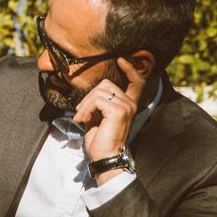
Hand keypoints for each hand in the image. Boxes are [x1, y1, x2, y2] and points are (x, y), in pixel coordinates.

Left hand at [73, 57, 144, 181]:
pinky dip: (85, 109)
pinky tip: (81, 120)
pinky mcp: (118, 111)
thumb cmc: (99, 139)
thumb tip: (91, 93)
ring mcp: (126, 107)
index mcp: (128, 104)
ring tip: (80, 118)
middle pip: (106, 84)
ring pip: (100, 91)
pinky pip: (97, 100)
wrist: (103, 157)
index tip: (120, 59)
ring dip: (85, 104)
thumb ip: (99, 103)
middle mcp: (130, 104)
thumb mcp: (98, 116)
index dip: (130, 68)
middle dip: (88, 97)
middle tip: (80, 112)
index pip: (136, 81)